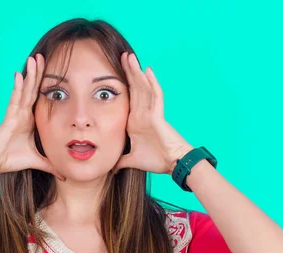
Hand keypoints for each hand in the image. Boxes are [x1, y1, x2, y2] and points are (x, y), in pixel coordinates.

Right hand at [0, 54, 64, 180]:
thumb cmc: (10, 160)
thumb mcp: (37, 161)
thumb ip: (50, 164)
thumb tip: (65, 174)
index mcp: (29, 120)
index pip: (39, 98)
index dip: (45, 84)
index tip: (54, 71)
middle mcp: (21, 113)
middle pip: (33, 89)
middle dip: (38, 73)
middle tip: (44, 55)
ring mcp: (14, 114)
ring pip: (24, 91)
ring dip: (30, 75)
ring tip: (34, 58)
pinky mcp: (8, 118)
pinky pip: (14, 100)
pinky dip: (18, 88)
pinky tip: (20, 75)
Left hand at [112, 52, 193, 174]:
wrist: (172, 164)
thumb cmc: (156, 160)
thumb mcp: (131, 160)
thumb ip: (121, 160)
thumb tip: (111, 167)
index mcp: (134, 121)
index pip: (126, 98)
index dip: (121, 85)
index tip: (110, 72)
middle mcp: (142, 113)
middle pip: (134, 88)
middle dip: (127, 72)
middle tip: (120, 55)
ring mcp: (151, 112)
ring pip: (143, 87)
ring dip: (136, 72)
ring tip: (129, 57)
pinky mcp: (158, 115)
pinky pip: (156, 95)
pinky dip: (152, 83)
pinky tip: (147, 70)